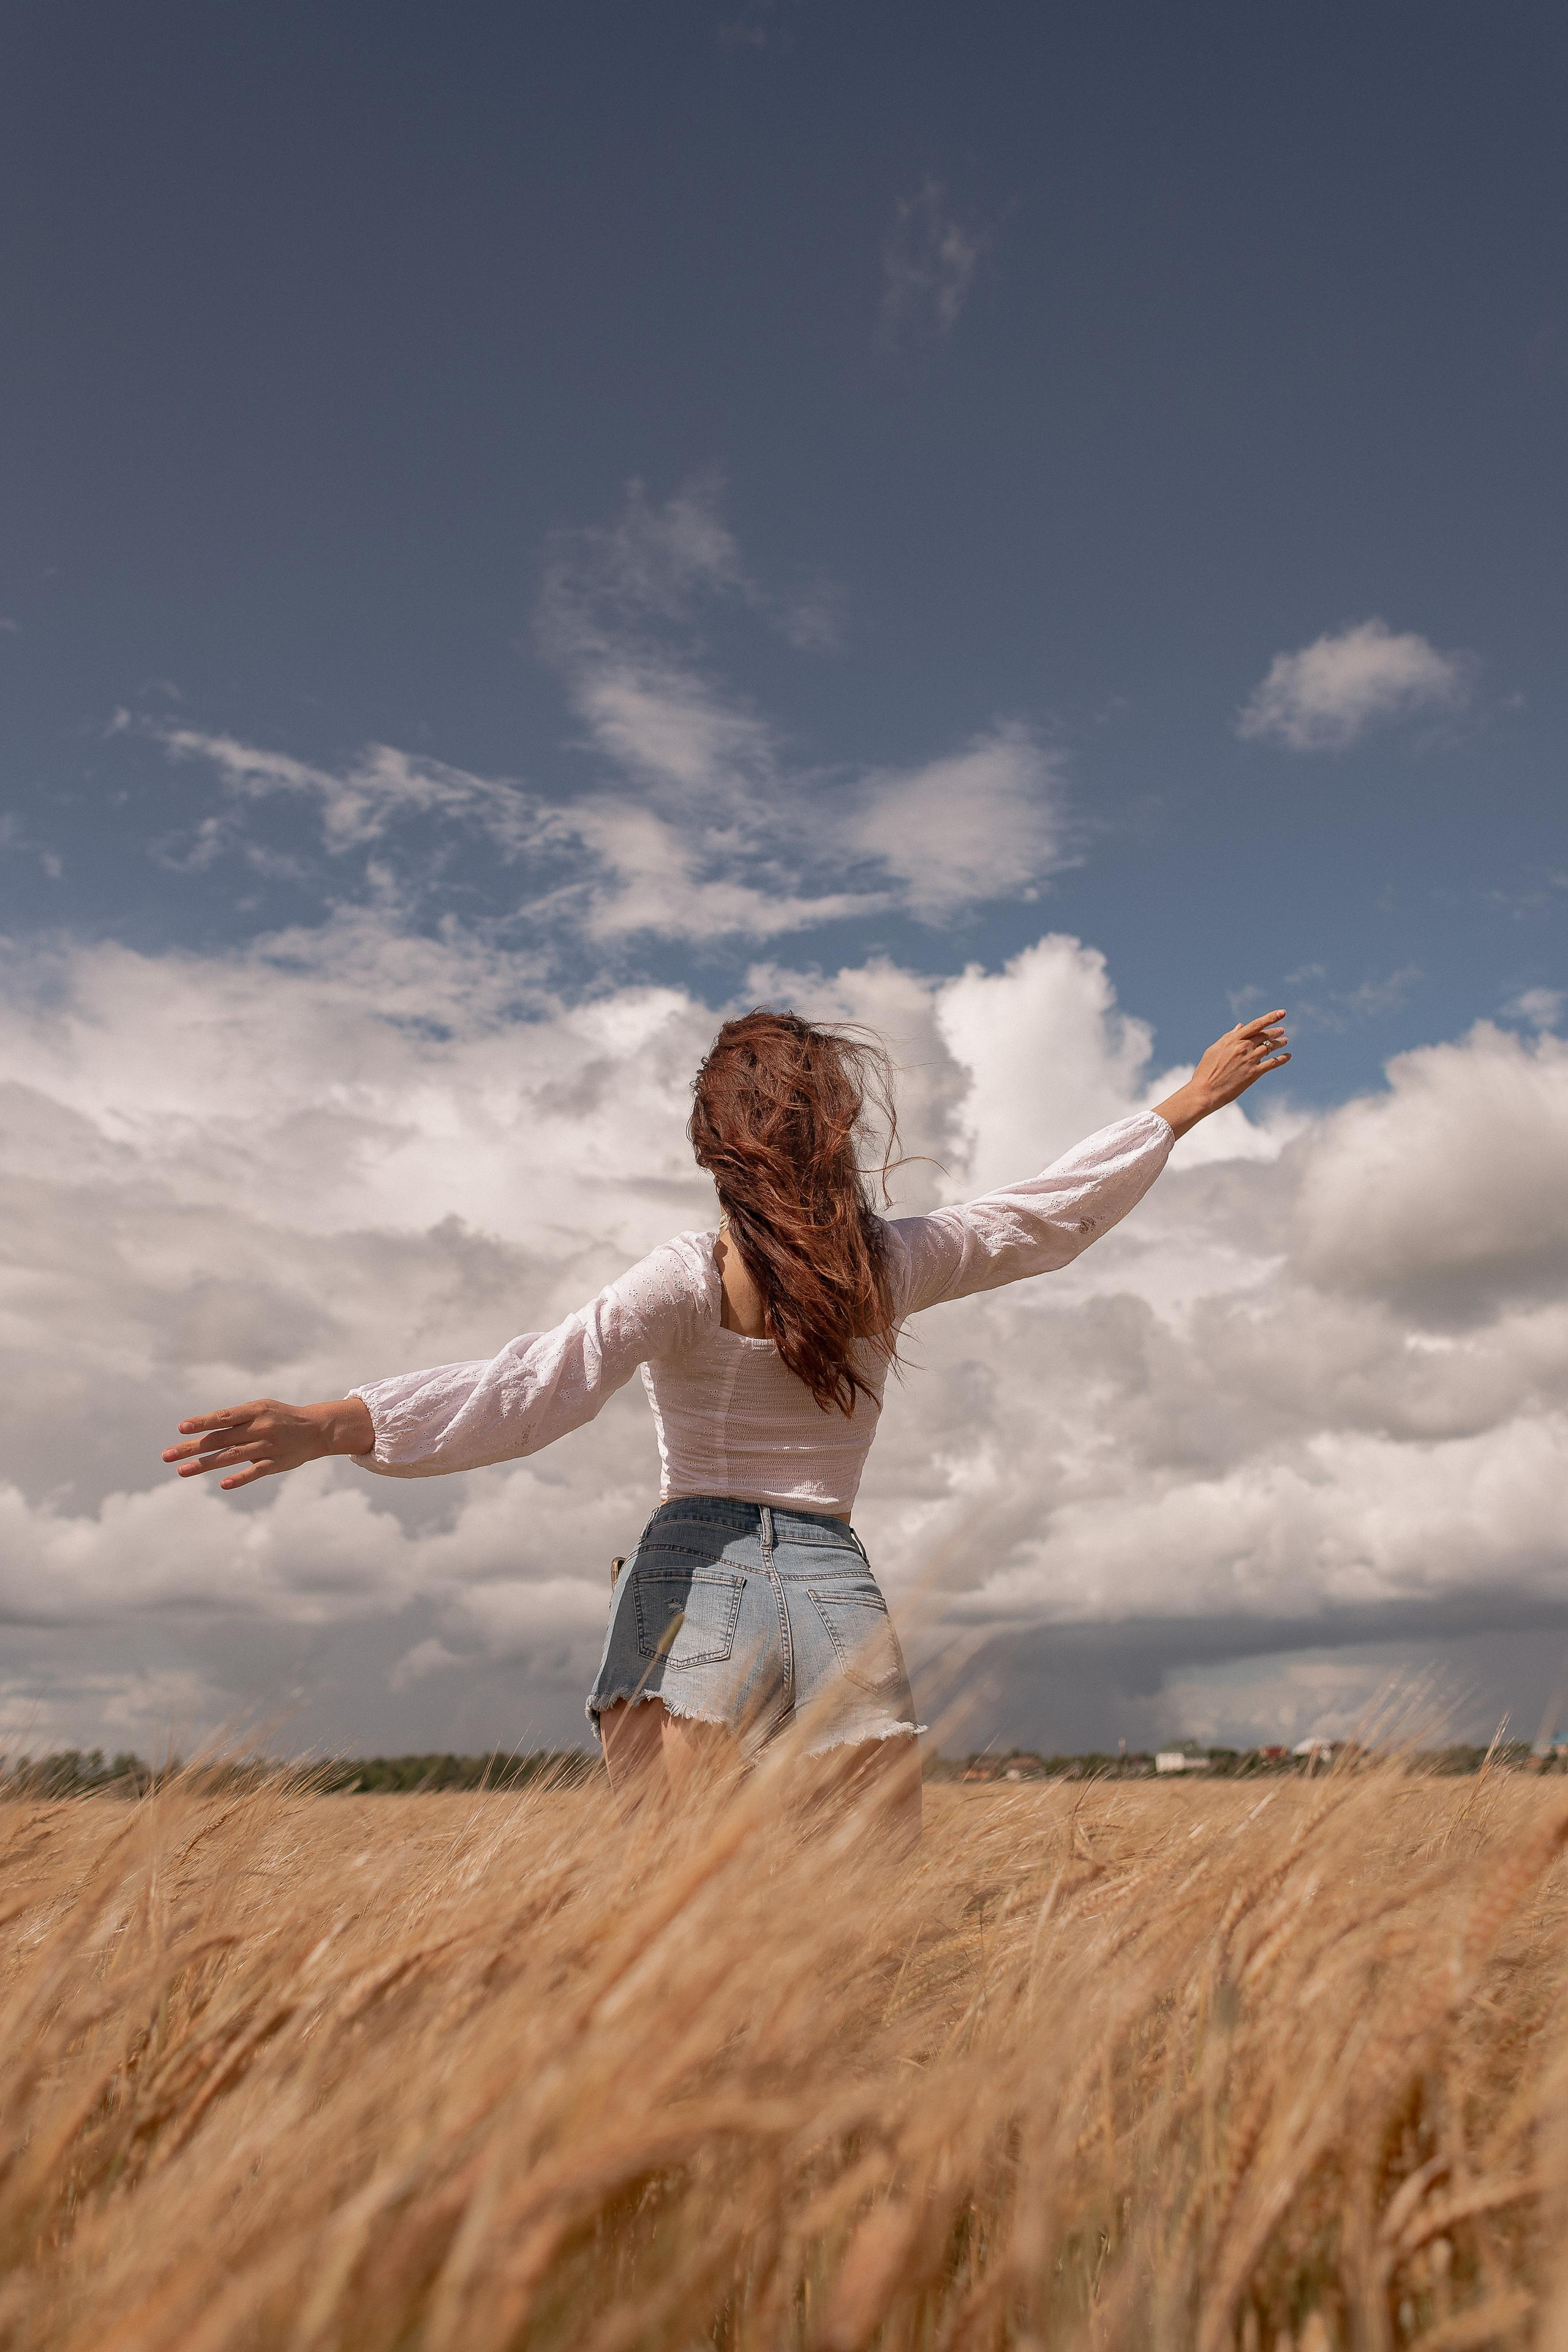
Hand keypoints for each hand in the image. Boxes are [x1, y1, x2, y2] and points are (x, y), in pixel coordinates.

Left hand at [161, 1396, 374, 1490]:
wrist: (317, 1429)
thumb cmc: (280, 1417)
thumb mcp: (260, 1408)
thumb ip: (234, 1418)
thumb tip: (202, 1430)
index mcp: (254, 1411)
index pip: (223, 1417)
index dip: (202, 1422)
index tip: (181, 1428)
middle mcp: (259, 1428)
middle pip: (220, 1439)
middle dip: (192, 1448)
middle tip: (166, 1456)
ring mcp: (268, 1446)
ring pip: (231, 1457)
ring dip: (204, 1464)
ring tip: (181, 1471)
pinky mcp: (276, 1463)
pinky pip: (255, 1472)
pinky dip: (240, 1478)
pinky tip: (222, 1484)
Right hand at [1153, 1010, 1289, 1139]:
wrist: (1205, 1091)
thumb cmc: (1206, 1071)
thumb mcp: (1214, 1049)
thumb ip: (1228, 1037)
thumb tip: (1240, 1027)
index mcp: (1233, 1040)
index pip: (1255, 1025)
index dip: (1270, 1017)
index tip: (1281, 1013)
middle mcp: (1243, 1048)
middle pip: (1264, 1036)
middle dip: (1275, 1032)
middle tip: (1282, 1030)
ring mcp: (1249, 1060)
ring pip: (1270, 1048)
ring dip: (1279, 1043)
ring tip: (1285, 1041)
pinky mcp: (1254, 1074)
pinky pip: (1272, 1063)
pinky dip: (1282, 1059)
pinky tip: (1288, 1056)